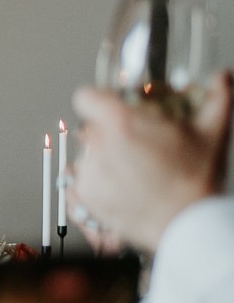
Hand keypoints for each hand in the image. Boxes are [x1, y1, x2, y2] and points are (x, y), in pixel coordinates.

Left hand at [67, 70, 230, 251]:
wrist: (186, 224)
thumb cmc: (196, 180)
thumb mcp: (211, 132)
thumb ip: (217, 97)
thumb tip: (223, 77)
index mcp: (121, 122)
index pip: (86, 97)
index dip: (98, 100)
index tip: (110, 108)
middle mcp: (98, 144)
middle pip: (90, 127)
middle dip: (108, 132)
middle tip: (136, 144)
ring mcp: (89, 171)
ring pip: (86, 154)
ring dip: (103, 158)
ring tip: (135, 170)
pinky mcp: (84, 195)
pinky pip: (82, 180)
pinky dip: (99, 181)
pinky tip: (125, 186)